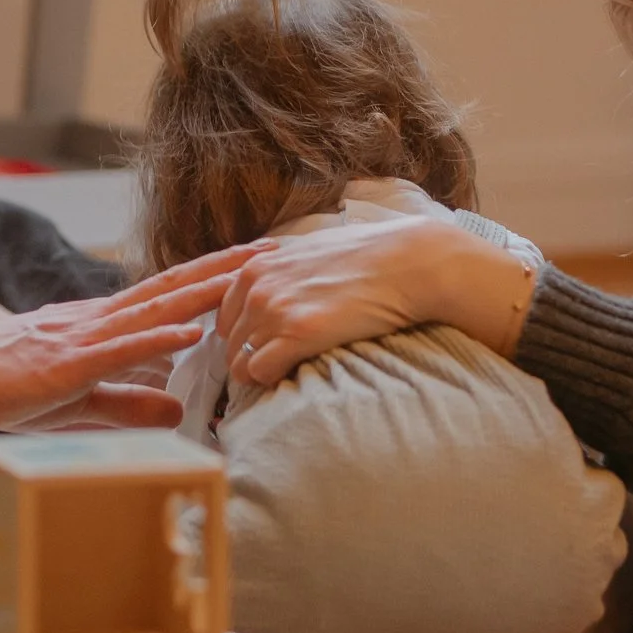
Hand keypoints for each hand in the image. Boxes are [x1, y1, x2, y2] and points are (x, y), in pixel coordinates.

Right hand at [0, 244, 258, 431]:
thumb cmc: (7, 385)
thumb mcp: (79, 399)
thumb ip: (127, 401)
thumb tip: (179, 408)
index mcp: (104, 327)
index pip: (170, 296)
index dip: (217, 278)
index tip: (260, 263)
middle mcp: (99, 321)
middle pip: (174, 289)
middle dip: (227, 270)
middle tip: (277, 252)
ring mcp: (82, 339)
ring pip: (154, 310)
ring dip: (205, 292)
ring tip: (248, 276)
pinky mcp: (64, 366)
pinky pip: (117, 350)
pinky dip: (156, 340)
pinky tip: (188, 333)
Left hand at [215, 213, 534, 386]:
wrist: (408, 263)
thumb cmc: (368, 257)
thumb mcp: (311, 252)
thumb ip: (282, 270)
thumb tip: (276, 290)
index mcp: (256, 268)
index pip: (224, 317)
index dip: (243, 336)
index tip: (265, 347)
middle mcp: (257, 288)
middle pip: (229, 344)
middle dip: (249, 359)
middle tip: (279, 368)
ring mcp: (274, 311)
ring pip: (240, 364)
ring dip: (261, 374)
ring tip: (290, 375)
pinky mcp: (297, 335)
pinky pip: (260, 373)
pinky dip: (273, 380)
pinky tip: (298, 375)